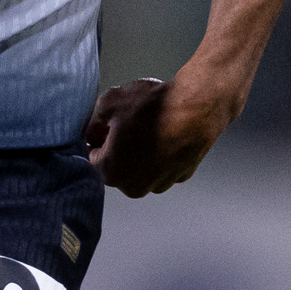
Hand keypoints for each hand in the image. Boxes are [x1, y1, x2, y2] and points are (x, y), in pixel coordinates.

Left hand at [84, 66, 243, 197]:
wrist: (197, 108)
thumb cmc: (153, 107)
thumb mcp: (111, 102)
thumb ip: (94, 121)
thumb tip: (93, 131)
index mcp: (111, 172)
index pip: (93, 158)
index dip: (97, 140)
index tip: (104, 127)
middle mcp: (134, 187)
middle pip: (117, 168)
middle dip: (118, 150)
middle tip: (127, 126)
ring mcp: (160, 184)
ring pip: (141, 170)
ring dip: (140, 155)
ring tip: (149, 129)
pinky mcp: (181, 177)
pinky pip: (163, 167)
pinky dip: (161, 156)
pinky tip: (166, 136)